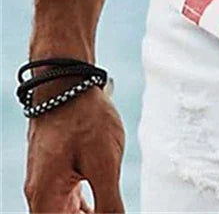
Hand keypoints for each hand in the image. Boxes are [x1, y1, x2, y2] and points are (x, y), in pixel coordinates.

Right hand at [23, 85, 124, 212]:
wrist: (67, 81)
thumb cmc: (83, 117)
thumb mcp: (105, 164)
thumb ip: (110, 205)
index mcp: (46, 200)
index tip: (111, 213)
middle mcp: (40, 194)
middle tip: (114, 210)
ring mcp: (46, 181)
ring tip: (111, 208)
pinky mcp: (55, 168)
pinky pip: (67, 199)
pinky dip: (84, 206)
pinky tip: (101, 203)